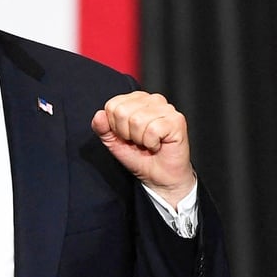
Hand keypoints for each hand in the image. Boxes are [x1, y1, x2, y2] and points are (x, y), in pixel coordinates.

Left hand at [91, 91, 195, 207]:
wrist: (159, 177)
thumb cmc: (139, 157)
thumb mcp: (113, 142)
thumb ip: (102, 128)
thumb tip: (99, 115)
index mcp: (136, 99)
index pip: (112, 105)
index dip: (115, 126)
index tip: (126, 136)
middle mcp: (152, 99)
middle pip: (122, 112)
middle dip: (126, 133)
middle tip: (138, 141)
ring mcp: (166, 108)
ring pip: (137, 120)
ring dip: (140, 139)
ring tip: (148, 143)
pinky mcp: (177, 120)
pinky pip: (153, 130)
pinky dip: (151, 143)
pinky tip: (158, 145)